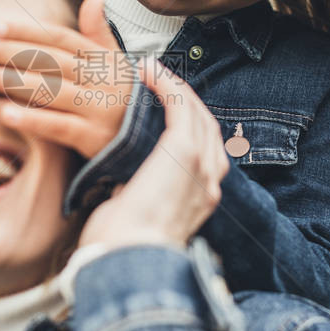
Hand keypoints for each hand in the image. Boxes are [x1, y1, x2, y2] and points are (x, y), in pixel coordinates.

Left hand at [0, 0, 134, 158]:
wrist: (151, 143)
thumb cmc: (123, 99)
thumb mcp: (115, 64)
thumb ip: (99, 33)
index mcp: (101, 59)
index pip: (58, 38)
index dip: (25, 30)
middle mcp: (101, 79)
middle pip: (49, 60)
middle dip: (7, 52)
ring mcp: (99, 109)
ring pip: (51, 90)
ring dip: (12, 82)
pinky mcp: (95, 138)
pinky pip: (60, 127)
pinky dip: (33, 119)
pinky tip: (5, 114)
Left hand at [77, 61, 228, 249]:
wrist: (127, 258)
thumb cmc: (120, 248)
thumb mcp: (135, 219)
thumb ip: (137, 199)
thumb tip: (122, 187)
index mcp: (199, 200)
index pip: (203, 152)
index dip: (186, 124)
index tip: (165, 108)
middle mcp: (209, 182)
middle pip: (207, 127)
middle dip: (185, 100)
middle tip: (161, 81)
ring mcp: (201, 167)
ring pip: (197, 113)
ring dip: (175, 88)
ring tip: (153, 71)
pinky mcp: (184, 152)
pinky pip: (182, 106)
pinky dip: (167, 85)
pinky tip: (150, 72)